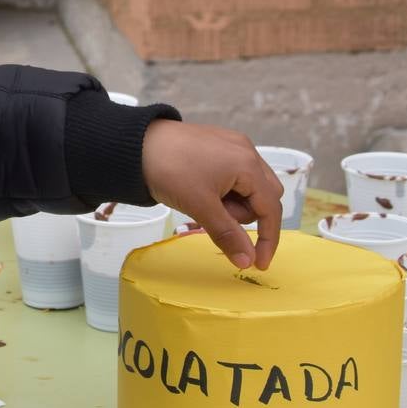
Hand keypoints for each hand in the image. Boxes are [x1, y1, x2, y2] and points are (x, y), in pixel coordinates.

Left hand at [141, 121, 284, 271]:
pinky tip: (200, 191)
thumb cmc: (171, 171)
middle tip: (215, 217)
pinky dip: (224, 191)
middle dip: (245, 215)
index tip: (258, 264)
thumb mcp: (200, 207)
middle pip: (265, 195)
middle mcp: (246, 151)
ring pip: (248, 186)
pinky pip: (233, 174)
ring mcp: (232, 145)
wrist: (135, 143)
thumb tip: (247, 261)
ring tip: (202, 202)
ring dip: (232, 203)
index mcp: (248, 164)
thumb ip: (228, 235)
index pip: (271, 208)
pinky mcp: (218, 144)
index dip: (268, 239)